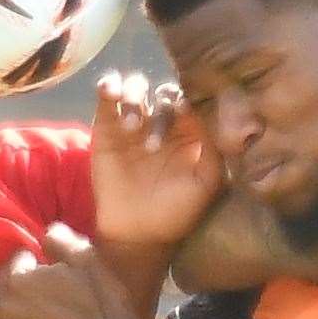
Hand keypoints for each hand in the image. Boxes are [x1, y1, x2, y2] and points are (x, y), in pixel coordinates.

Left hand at [0, 225, 147, 318]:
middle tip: (33, 289)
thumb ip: (60, 238)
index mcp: (20, 279)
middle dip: (8, 280)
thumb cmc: (103, 304)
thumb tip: (44, 232)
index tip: (47, 270)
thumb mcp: (88, 259)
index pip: (14, 259)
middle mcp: (2, 305)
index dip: (32, 261)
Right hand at [90, 71, 223, 246]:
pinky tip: (110, 92)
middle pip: (162, 92)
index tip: (183, 114)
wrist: (138, 233)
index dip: (186, 103)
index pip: (189, 101)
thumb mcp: (206, 183)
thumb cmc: (176, 211)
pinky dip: (108, 85)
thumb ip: (212, 149)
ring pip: (135, 87)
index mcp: (188, 131)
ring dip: (133, 97)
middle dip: (159, 113)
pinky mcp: (105, 126)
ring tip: (130, 127)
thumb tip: (202, 113)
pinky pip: (107, 96)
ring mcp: (133, 122)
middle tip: (152, 147)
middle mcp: (161, 122)